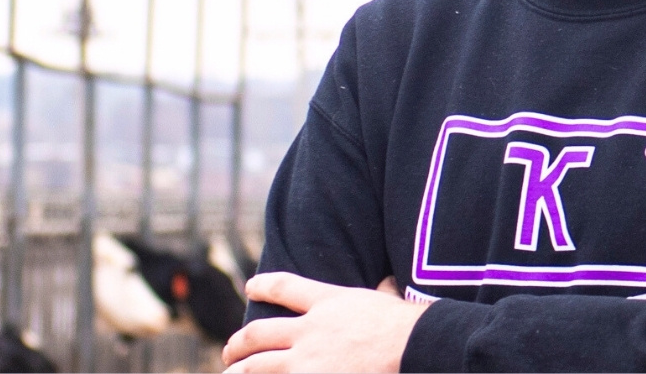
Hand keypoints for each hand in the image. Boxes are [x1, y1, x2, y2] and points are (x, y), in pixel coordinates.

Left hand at [223, 272, 428, 372]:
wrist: (416, 346)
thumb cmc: (409, 326)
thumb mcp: (388, 299)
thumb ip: (381, 291)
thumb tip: (388, 281)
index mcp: (328, 303)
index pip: (285, 287)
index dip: (263, 286)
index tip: (251, 287)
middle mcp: (309, 330)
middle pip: (259, 332)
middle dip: (238, 343)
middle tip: (229, 350)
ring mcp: (306, 360)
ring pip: (257, 366)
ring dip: (239, 371)